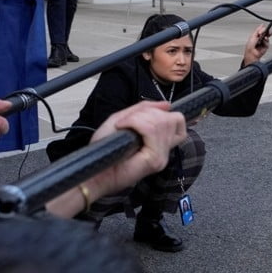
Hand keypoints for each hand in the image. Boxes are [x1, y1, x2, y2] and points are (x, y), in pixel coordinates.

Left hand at [45, 102, 186, 218]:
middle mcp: (164, 151)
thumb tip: (167, 104)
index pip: (178, 121)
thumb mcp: (124, 119)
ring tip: (123, 125)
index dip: (163, 112)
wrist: (94, 168)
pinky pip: (151, 130)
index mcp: (160, 143)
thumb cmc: (105, 149)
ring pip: (161, 122)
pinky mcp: (154, 160)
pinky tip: (122, 127)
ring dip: (139, 118)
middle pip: (171, 119)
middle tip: (128, 121)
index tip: (143, 115)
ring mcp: (161, 156)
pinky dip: (135, 122)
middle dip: (148, 113)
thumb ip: (144, 110)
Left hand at [243, 24, 269, 64]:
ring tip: (264, 38)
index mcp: (256, 35)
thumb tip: (262, 25)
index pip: (261, 30)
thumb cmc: (250, 47)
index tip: (263, 28)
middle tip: (267, 31)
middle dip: (267, 31)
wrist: (252, 54)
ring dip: (266, 36)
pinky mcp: (266, 46)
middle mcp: (260, 38)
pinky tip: (263, 42)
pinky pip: (268, 42)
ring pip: (268, 36)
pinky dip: (266, 41)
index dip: (263, 28)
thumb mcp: (253, 36)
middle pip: (266, 32)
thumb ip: (258, 30)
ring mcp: (263, 42)